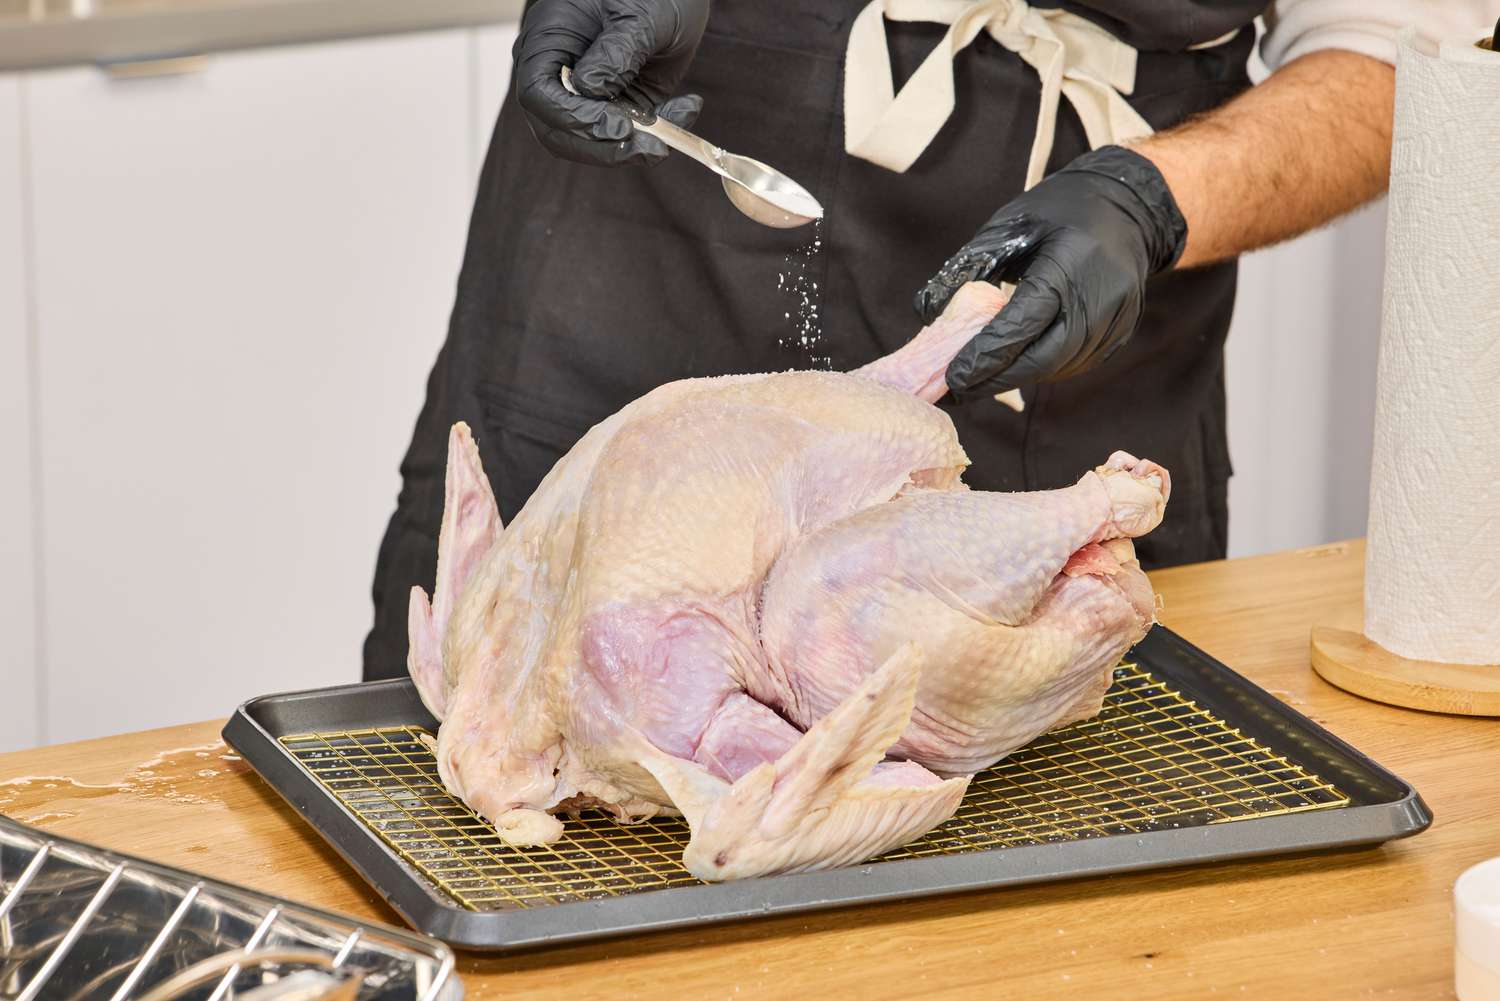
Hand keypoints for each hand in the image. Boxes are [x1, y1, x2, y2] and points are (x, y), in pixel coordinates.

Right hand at [513, 0, 709, 166]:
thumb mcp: (639, 12)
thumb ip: (617, 50)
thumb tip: (590, 89)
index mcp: (548, 42)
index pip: (538, 95)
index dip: (572, 119)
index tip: (617, 127)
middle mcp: (559, 75)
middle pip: (558, 131)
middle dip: (605, 148)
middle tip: (651, 148)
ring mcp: (587, 96)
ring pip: (591, 143)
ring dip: (633, 148)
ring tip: (674, 129)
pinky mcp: (616, 106)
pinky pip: (627, 136)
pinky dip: (659, 133)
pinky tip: (688, 107)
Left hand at [914, 146, 1187, 399]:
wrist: (1128, 208)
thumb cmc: (1058, 212)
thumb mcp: (1008, 227)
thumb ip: (967, 269)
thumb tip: (926, 313)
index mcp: (1070, 263)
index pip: (1023, 324)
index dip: (986, 355)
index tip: (952, 376)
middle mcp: (1100, 296)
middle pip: (1043, 358)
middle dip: (996, 379)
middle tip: (957, 389)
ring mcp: (1116, 319)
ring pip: (1058, 367)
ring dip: (1016, 377)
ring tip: (979, 379)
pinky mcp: (1121, 333)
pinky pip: (1074, 363)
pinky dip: (1041, 368)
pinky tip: (1016, 365)